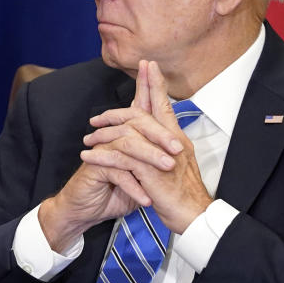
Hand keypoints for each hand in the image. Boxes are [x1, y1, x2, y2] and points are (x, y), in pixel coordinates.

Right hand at [38, 61, 177, 250]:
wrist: (86, 210)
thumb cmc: (114, 192)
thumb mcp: (143, 175)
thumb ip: (156, 158)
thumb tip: (179, 147)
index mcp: (127, 135)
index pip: (138, 106)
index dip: (145, 85)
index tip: (152, 65)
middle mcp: (114, 138)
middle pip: (137, 122)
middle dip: (160, 134)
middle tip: (177, 148)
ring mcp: (103, 150)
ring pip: (129, 145)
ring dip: (150, 158)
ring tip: (167, 169)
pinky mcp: (95, 167)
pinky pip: (118, 172)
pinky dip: (135, 187)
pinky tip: (146, 198)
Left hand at [82, 60, 211, 233]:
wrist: (194, 216)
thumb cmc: (184, 194)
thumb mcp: (176, 166)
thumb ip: (165, 149)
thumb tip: (155, 140)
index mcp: (177, 139)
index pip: (165, 105)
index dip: (156, 84)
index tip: (147, 66)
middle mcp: (171, 142)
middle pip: (146, 112)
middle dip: (121, 107)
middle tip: (98, 114)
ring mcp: (161, 156)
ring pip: (128, 134)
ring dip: (105, 134)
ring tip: (88, 139)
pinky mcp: (150, 173)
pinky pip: (120, 159)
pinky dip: (102, 156)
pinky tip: (88, 158)